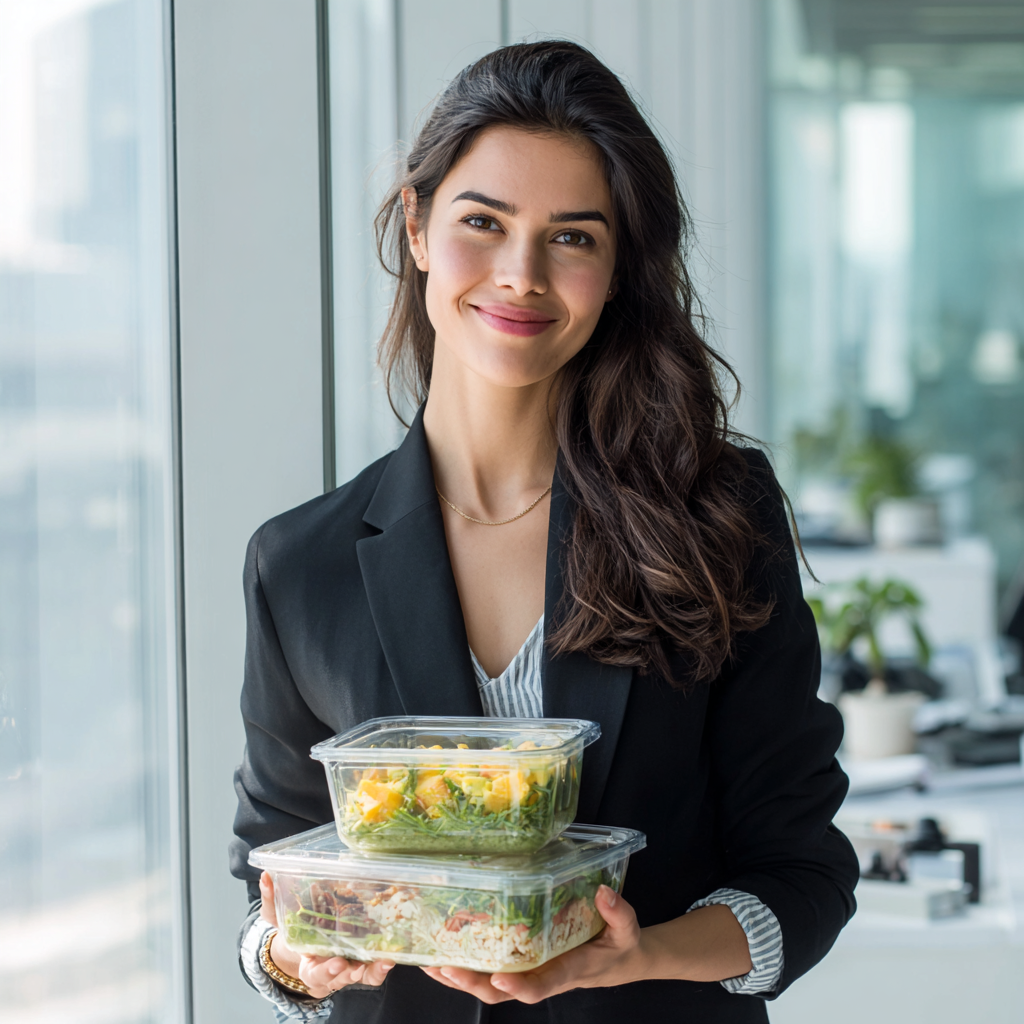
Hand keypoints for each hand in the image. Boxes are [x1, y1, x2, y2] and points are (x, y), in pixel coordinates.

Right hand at [259, 871, 393, 999]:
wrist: (309, 941)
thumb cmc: (294, 931)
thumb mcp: (279, 916)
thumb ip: (272, 899)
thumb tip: (266, 876)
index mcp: (309, 965)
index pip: (316, 973)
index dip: (326, 970)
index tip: (337, 962)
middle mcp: (331, 971)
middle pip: (342, 978)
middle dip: (352, 973)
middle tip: (360, 965)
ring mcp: (349, 967)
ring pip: (363, 976)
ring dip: (374, 971)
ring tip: (385, 961)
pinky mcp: (364, 958)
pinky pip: (374, 967)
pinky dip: (382, 964)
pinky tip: (392, 953)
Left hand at [421, 885, 645, 1004]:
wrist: (616, 962)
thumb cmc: (619, 945)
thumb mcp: (627, 930)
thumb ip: (618, 914)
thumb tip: (604, 893)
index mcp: (568, 971)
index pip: (542, 985)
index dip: (520, 986)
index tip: (501, 979)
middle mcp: (542, 977)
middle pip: (503, 993)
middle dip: (474, 984)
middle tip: (448, 968)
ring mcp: (529, 973)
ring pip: (489, 987)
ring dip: (461, 978)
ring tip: (432, 964)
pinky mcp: (521, 964)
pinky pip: (489, 973)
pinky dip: (464, 969)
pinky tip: (441, 958)